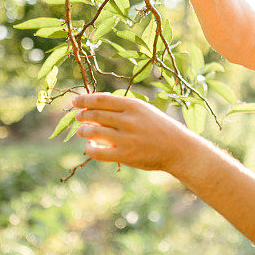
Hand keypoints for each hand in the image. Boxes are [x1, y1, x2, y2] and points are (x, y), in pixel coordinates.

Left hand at [71, 92, 198, 172]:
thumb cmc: (160, 128)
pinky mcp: (125, 155)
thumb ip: (123, 110)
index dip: (85, 100)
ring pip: (93, 132)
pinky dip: (89, 149)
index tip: (75, 102)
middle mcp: (129, 120)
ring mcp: (126, 138)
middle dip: (82, 115)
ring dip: (83, 131)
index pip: (101, 99)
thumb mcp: (145, 112)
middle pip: (95, 114)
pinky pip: (98, 152)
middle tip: (78, 117)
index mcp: (134, 105)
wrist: (179, 149)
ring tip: (82, 131)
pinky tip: (89, 147)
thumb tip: (95, 110)